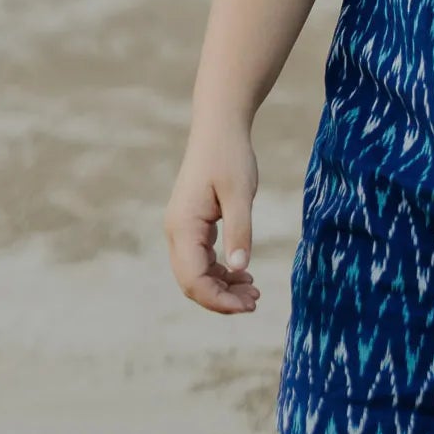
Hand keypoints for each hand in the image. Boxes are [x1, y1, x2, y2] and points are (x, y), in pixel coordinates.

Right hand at [163, 117, 260, 314]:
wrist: (220, 128)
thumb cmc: (230, 156)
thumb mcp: (240, 193)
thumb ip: (240, 231)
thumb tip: (240, 269)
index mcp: (183, 226)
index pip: (193, 279)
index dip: (218, 299)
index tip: (249, 305)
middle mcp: (177, 231)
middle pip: (192, 282)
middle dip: (221, 298)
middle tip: (256, 301)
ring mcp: (183, 229)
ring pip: (196, 273)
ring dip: (222, 287)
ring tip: (254, 291)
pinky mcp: (193, 225)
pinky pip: (202, 259)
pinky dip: (221, 271)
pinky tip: (244, 274)